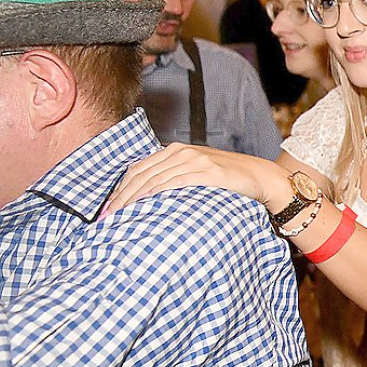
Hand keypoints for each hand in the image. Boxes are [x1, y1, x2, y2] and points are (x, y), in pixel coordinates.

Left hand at [102, 144, 278, 216]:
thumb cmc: (229, 179)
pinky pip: (175, 181)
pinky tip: (144, 202)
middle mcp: (182, 152)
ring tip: (119, 214)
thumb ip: (174, 176)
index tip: (107, 207)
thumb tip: (150, 195)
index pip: (138, 168)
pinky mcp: (208, 172)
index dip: (119, 187)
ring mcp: (195, 160)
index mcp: (175, 150)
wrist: (260, 177)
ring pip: (154, 178)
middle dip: (120, 195)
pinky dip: (157, 191)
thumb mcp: (197, 172)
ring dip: (133, 197)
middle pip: (141, 174)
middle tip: (106, 216)